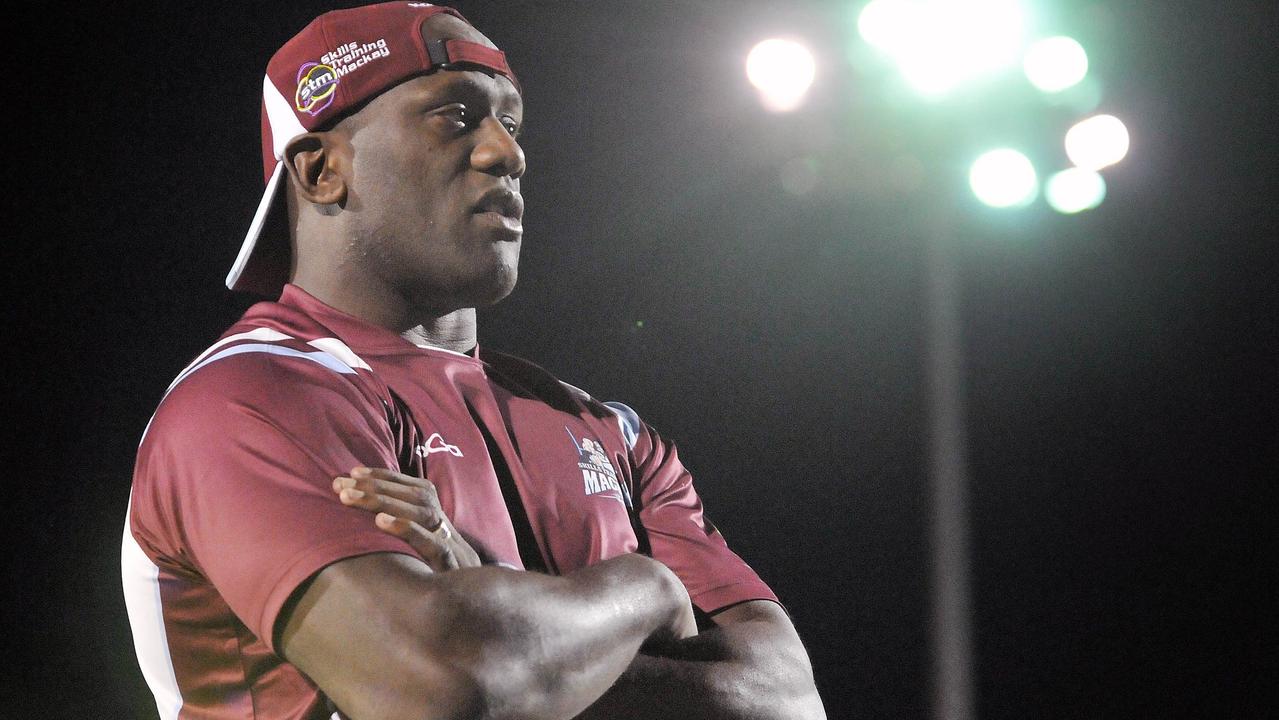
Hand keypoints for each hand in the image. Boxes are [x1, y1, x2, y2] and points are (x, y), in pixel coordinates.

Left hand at [333, 466, 480, 571]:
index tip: (353, 472)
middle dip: (375, 487)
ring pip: (421, 513)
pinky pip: (433, 544)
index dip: (384, 476)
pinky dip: (407, 529)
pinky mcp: (451, 566)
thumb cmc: (436, 577)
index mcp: (438, 519)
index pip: (414, 487)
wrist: (474, 608)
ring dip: (383, 501)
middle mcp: (445, 526)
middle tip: (340, 484)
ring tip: (349, 497)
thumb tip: (364, 518)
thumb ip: (401, 533)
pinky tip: (381, 522)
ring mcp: (451, 545)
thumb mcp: (420, 552)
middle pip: (415, 496)